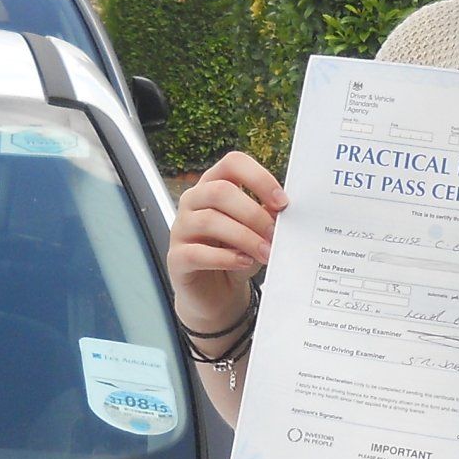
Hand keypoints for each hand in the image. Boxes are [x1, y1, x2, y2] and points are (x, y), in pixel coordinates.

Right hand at [167, 150, 285, 333]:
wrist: (216, 295)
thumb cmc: (237, 256)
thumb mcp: (257, 233)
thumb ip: (266, 216)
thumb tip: (281, 208)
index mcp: (214, 186)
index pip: (232, 164)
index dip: (259, 178)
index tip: (282, 202)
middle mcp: (193, 201)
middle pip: (219, 191)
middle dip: (253, 213)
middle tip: (275, 234)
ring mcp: (180, 228)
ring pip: (208, 220)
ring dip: (244, 237)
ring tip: (265, 252)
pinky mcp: (176, 258)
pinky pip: (197, 252)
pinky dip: (225, 258)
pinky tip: (244, 262)